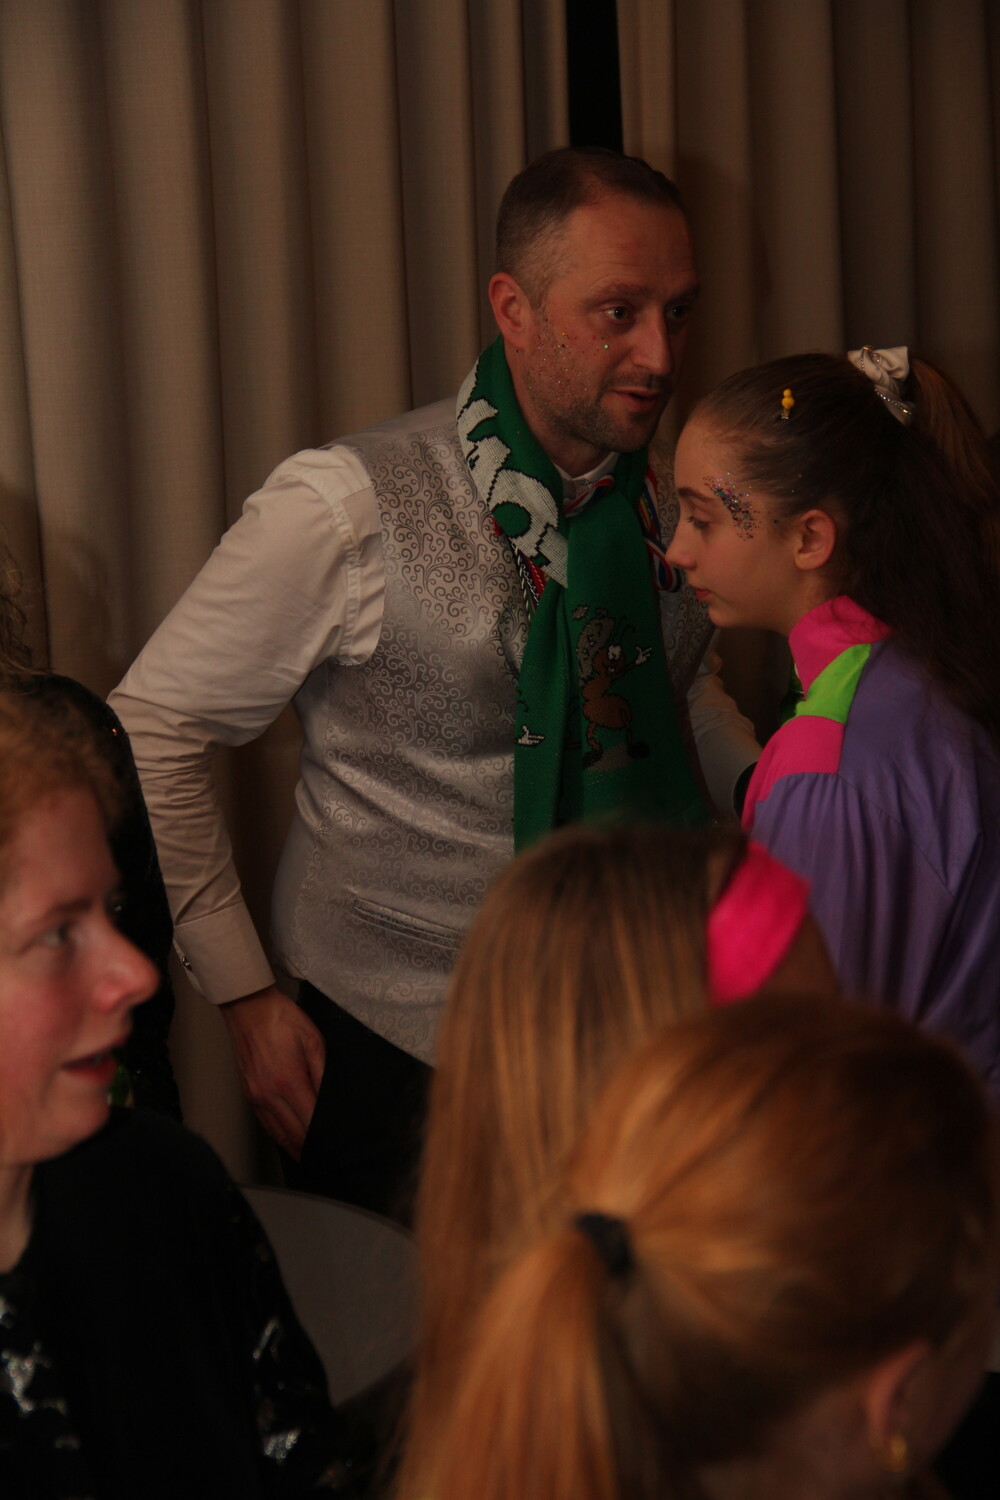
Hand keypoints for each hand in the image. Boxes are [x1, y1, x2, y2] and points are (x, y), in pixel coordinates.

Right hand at [220, 985, 325, 1159]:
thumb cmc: (282, 1019)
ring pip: (277, 1134)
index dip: (324, 1139)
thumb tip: (330, 1102)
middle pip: (293, 1136)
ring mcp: (255, 1096)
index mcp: (288, 1081)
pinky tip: (289, 1139)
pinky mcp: (248, 1094)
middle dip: (311, 1149)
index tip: (336, 1147)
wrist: (248, 1008)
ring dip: (294, 1148)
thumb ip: (323, 1074)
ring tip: (311, 1155)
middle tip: (329, 1157)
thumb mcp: (314, 1042)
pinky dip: (278, 1135)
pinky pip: (265, 1124)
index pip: (310, 1123)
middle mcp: (269, 1095)